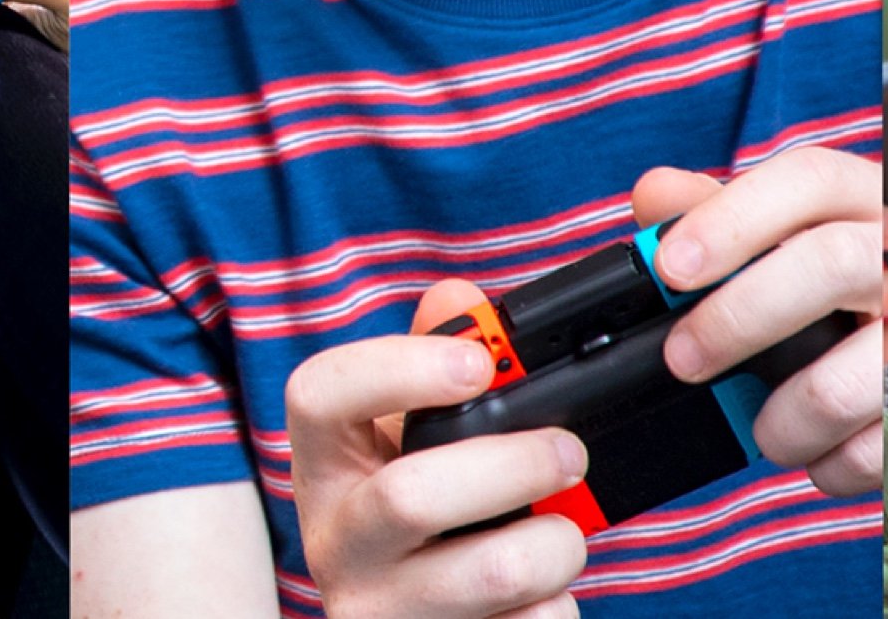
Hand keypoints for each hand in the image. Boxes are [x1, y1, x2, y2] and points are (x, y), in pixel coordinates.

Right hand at [288, 282, 587, 618]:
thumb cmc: (425, 509)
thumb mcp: (413, 435)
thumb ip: (440, 357)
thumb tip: (461, 299)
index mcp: (329, 462)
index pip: (318, 394)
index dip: (400, 368)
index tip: (478, 363)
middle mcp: (336, 541)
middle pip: (412, 496)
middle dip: (517, 464)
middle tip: (569, 452)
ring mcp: (378, 610)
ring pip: (489, 572)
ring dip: (557, 544)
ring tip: (567, 530)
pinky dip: (558, 605)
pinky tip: (547, 592)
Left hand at [632, 147, 883, 494]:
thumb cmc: (815, 281)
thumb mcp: (768, 233)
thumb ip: (708, 212)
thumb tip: (655, 194)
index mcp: (856, 200)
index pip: (809, 181)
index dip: (734, 221)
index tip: (672, 267)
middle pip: (834, 265)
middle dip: (740, 319)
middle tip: (684, 359)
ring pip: (849, 378)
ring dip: (782, 420)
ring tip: (761, 425)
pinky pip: (869, 452)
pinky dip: (822, 464)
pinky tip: (811, 447)